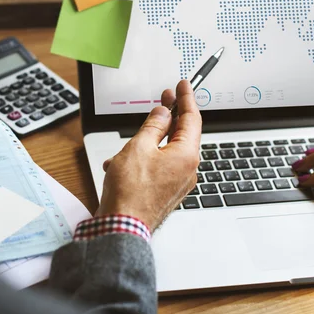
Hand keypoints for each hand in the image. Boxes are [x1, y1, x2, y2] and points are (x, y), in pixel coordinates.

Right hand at [95, 80, 201, 231]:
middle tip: (165, 97)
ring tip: (131, 139)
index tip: (183, 85)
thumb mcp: (139, 147)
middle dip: (170, 115)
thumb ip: (153, 126)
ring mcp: (178, 182)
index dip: (186, 98)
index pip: (192, 119)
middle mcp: (187, 169)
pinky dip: (144, 159)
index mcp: (187, 155)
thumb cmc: (131, 193)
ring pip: (167, 150)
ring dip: (149, 141)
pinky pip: (159, 166)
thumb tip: (163, 113)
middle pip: (182, 134)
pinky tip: (123, 162)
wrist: (122, 228)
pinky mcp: (166, 191)